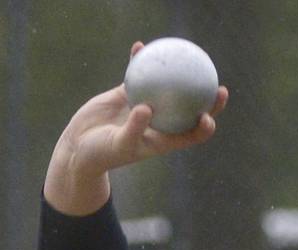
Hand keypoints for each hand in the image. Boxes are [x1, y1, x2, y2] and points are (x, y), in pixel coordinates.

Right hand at [44, 41, 229, 214]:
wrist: (79, 146)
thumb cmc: (101, 154)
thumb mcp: (118, 145)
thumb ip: (133, 129)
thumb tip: (147, 108)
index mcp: (162, 140)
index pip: (191, 134)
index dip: (205, 126)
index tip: (208, 116)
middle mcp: (159, 122)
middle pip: (189, 108)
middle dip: (207, 99)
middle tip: (219, 86)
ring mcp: (145, 105)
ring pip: (167, 87)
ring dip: (179, 73)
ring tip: (187, 55)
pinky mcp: (127, 94)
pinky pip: (138, 75)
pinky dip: (139, 62)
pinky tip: (140, 46)